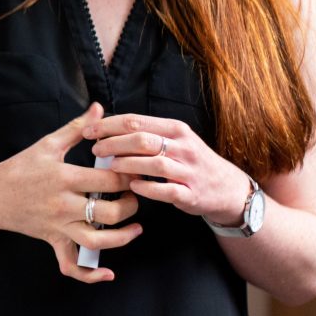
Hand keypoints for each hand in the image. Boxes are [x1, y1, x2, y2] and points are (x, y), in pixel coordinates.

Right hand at [0, 102, 141, 282]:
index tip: (138, 170)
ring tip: (135, 227)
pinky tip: (108, 273)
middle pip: (110, 212)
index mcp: (64, 177)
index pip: (109, 180)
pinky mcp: (53, 241)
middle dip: (131, 204)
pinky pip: (71, 266)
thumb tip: (99, 108)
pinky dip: (90, 275)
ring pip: (98, 241)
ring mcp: (58, 226)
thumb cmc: (20, 167)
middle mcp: (63, 205)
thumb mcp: (47, 144)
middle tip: (136, 195)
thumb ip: (77, 128)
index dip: (130, 176)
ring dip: (123, 237)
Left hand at [84, 113, 249, 224]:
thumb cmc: (191, 161)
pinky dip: (148, 188)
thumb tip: (107, 126)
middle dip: (114, 143)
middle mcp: (183, 147)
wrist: (227, 188)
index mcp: (175, 129)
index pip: (136, 121)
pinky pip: (167, 190)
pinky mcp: (191, 194)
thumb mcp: (175, 139)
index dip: (108, 125)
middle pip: (142, 139)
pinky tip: (132, 186)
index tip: (88, 130)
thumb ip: (146, 133)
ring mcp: (189, 171)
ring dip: (128, 164)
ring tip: (110, 166)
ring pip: (154, 163)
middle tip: (96, 149)